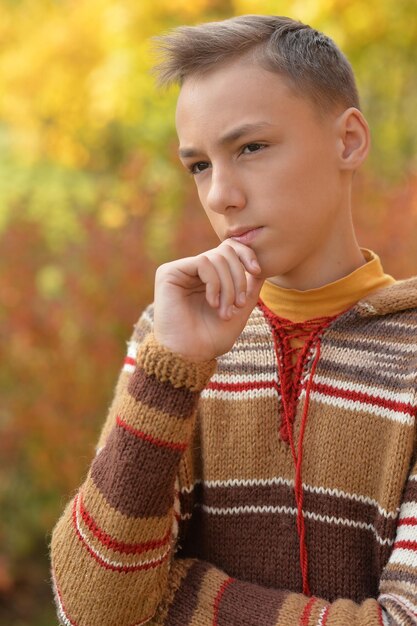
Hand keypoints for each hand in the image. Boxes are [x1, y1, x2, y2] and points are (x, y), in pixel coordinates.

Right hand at [153, 239, 263, 360]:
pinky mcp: (169, 273)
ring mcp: (181, 270)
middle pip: (225, 250)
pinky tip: (212, 303)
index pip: (229, 249)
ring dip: (228, 286)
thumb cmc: (211, 339)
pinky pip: (202, 263)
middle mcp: (194, 271)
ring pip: (216, 258)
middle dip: (238, 277)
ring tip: (225, 311)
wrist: (190, 356)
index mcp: (209, 276)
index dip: (246, 254)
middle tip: (239, 304)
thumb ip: (250, 289)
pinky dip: (214, 283)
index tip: (257, 271)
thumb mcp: (239, 311)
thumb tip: (261, 267)